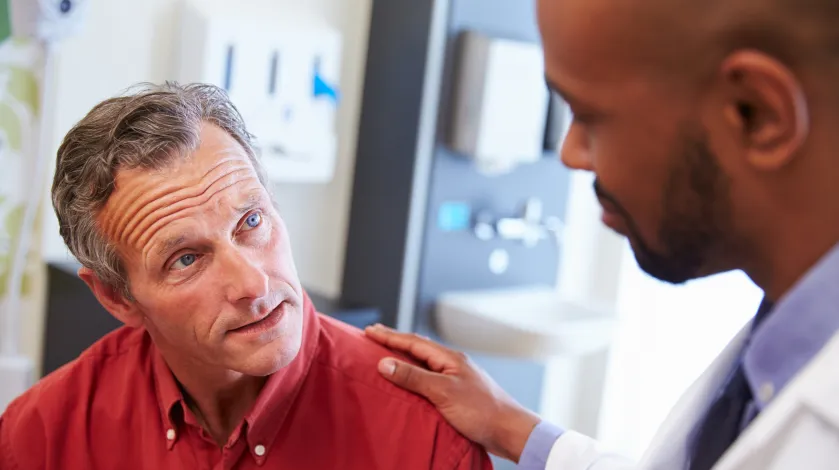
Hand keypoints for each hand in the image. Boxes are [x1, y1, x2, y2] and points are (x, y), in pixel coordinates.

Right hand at [364, 324, 541, 462]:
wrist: (510, 431)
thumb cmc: (481, 410)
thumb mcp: (443, 392)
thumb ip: (414, 377)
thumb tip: (384, 363)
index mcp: (449, 358)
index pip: (413, 342)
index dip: (389, 336)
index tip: (369, 331)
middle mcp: (453, 364)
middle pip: (418, 348)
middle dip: (395, 342)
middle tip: (374, 336)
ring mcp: (457, 378)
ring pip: (425, 363)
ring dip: (405, 358)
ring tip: (387, 356)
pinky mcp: (459, 394)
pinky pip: (430, 378)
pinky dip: (415, 375)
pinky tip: (411, 383)